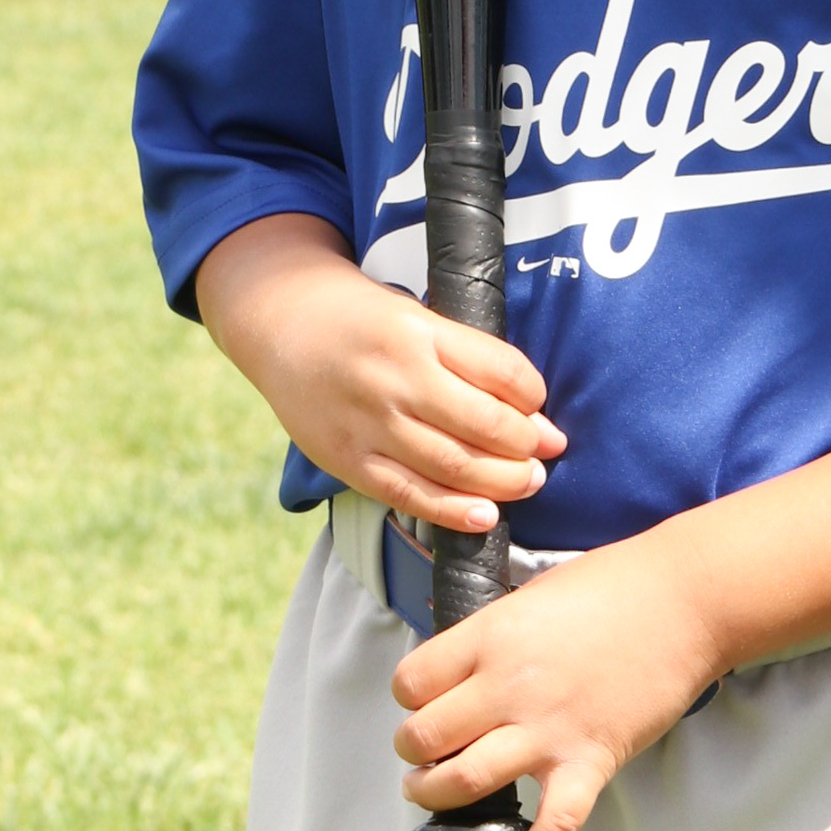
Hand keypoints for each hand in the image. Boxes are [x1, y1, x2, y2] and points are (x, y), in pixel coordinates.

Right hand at [195, 213, 563, 531]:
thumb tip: (529, 408)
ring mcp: (369, 423)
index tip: (542, 408)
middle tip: (548, 453)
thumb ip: (466, 356)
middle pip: (482, 423)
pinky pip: (408, 494)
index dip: (534, 395)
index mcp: (418, 332)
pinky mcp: (347, 460)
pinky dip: (451, 511)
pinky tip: (484, 515)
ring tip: (528, 482)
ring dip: (502, 480)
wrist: (282, 324)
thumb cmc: (362, 319)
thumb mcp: (416, 315)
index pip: (499, 370)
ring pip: (452, 465)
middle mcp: (395, 378)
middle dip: (526, 445)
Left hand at [392, 529, 723, 830]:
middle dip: (413, 752)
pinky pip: (552, 829)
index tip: (423, 701)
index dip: (410, 697)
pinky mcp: (590, 762)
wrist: (686, 601)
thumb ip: (495, 635)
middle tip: (423, 753)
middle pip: (424, 737)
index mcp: (492, 637)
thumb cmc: (614, 585)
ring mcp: (549, 729)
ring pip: (465, 782)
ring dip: (438, 796)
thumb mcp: (534, 595)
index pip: (411, 682)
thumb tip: (465, 670)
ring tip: (434, 793)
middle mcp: (509, 686)